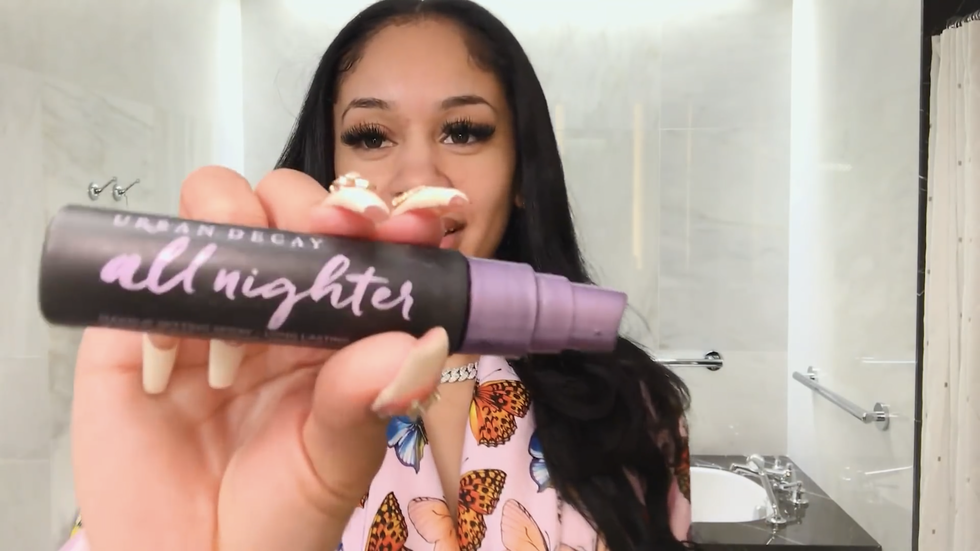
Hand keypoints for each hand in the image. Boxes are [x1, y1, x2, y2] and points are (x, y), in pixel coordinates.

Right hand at [71, 167, 450, 550]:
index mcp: (336, 322)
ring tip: (240, 330)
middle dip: (311, 207)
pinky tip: (174, 355)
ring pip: (216, 208)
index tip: (406, 224)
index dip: (385, 218)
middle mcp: (275, 299)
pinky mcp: (135, 325)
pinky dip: (159, 282)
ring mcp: (206, 303)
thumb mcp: (337, 464)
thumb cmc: (280, 517)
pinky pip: (142, 266)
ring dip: (235, 226)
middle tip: (331, 236)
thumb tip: (420, 345)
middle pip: (289, 204)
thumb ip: (369, 401)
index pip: (362, 244)